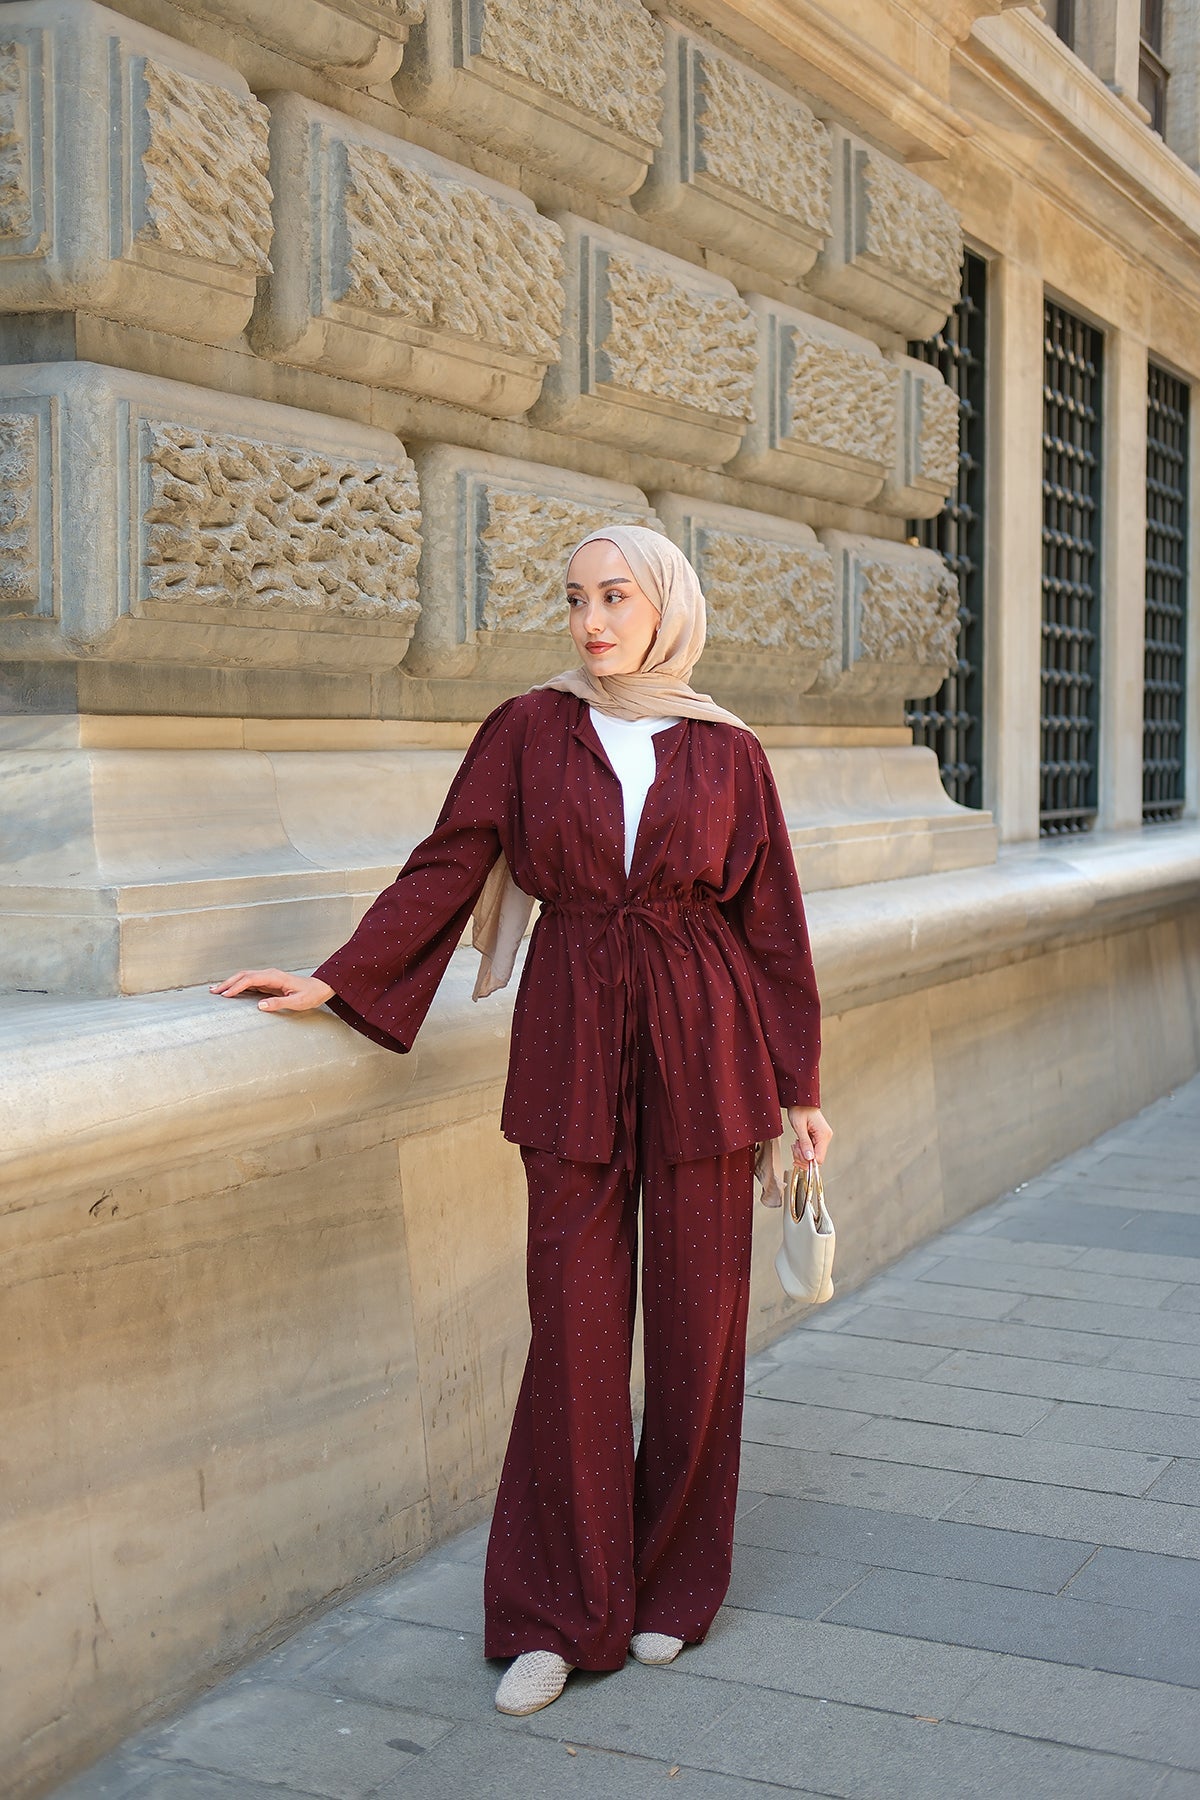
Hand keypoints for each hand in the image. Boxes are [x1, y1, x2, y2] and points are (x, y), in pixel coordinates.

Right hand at [209, 969, 334, 1013]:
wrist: (318, 988)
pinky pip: (249, 982)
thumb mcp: (297, 1002)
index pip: (251, 979)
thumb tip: (260, 1005)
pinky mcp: (267, 982)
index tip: (226, 995)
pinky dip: (237, 985)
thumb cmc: (310, 995)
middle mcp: (269, 974)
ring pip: (245, 977)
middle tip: (213, 992)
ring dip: (230, 983)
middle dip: (228, 983)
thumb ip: (279, 1004)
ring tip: (215, 991)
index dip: (237, 986)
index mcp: (275, 977)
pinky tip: (229, 991)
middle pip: (244, 975)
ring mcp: (268, 977)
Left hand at [787, 1105, 831, 1165]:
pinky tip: (798, 1143)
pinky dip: (803, 1149)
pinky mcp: (818, 1138)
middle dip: (802, 1156)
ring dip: (801, 1153)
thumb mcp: (799, 1126)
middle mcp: (825, 1137)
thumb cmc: (800, 1109)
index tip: (797, 1157)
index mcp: (823, 1135)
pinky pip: (811, 1150)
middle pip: (815, 1158)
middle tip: (795, 1148)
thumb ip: (805, 1143)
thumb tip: (809, 1158)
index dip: (808, 1160)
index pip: (819, 1158)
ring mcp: (822, 1138)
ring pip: (812, 1155)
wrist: (800, 1100)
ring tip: (795, 1144)